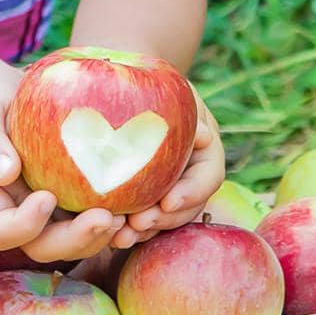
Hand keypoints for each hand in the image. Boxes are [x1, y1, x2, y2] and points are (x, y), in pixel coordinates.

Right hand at [0, 61, 127, 265]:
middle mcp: (18, 211)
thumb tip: (6, 172)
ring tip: (124, 216)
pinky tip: (135, 206)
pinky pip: (91, 218)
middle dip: (74, 240)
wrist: (2, 91)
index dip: (23, 225)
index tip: (46, 196)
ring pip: (71, 241)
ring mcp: (48, 208)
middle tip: (105, 217)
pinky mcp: (72, 196)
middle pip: (42, 247)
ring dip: (98, 236)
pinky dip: (112, 221)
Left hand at [109, 84, 224, 249]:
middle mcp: (191, 175)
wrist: (125, 78)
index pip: (208, 177)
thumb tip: (204, 137)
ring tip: (120, 237)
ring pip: (163, 219)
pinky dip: (126, 228)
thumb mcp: (171, 89)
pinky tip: (107, 235)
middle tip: (138, 224)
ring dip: (144, 231)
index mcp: (206, 151)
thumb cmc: (150, 80)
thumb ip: (185, 109)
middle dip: (164, 220)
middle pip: (186, 206)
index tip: (167, 202)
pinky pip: (140, 218)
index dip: (191, 193)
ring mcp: (168, 188)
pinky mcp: (143, 195)